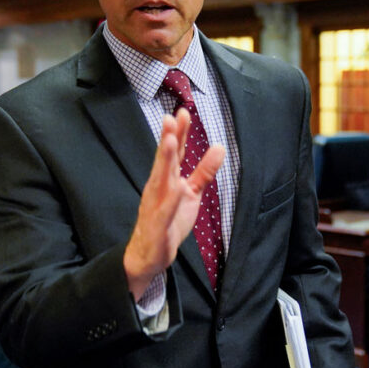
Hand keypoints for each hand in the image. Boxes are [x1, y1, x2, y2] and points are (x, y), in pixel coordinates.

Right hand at [123, 108, 224, 298]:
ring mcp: (155, 205)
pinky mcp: (158, 225)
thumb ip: (204, 171)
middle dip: (169, 139)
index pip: (174, 153)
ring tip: (172, 141)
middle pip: (164, 160)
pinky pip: (165, 211)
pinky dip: (171, 200)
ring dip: (165, 160)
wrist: (149, 255)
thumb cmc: (169, 221)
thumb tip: (219, 147)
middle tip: (171, 117)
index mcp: (166, 179)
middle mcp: (157, 188)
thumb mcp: (191, 193)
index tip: (183, 112)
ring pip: (160, 180)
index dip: (179, 133)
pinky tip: (178, 188)